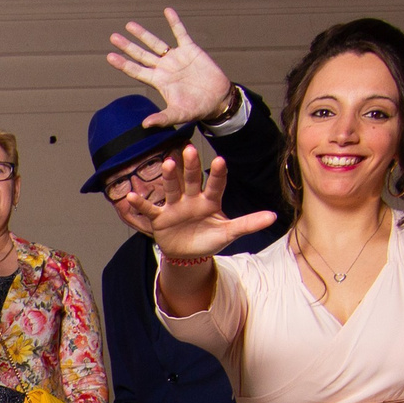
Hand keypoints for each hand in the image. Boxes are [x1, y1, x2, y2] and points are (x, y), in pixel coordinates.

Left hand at [109, 8, 234, 126]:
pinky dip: (174, 22)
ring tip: (129, 25)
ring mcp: (176, 58)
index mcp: (158, 81)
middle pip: (141, 55)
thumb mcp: (178, 114)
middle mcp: (164, 68)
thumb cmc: (197, 109)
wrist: (217, 99)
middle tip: (113, 37)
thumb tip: (145, 125)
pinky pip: (180, 33)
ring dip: (143, 34)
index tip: (110, 56)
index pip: (136, 70)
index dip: (123, 64)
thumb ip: (162, 118)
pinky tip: (167, 11)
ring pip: (156, 43)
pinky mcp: (190, 50)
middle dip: (128, 46)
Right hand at [125, 144, 277, 261]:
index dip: (218, 174)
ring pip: (172, 188)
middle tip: (190, 149)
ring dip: (168, 177)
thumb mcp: (229, 233)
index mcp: (210, 200)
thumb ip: (248, 223)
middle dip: (191, 166)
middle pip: (192, 180)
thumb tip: (273, 216)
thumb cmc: (209, 239)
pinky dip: (140, 203)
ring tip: (167, 163)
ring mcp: (175, 206)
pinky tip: (130, 195)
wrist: (187, 253)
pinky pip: (150, 209)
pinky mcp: (160, 217)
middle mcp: (192, 199)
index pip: (215, 185)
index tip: (220, 160)